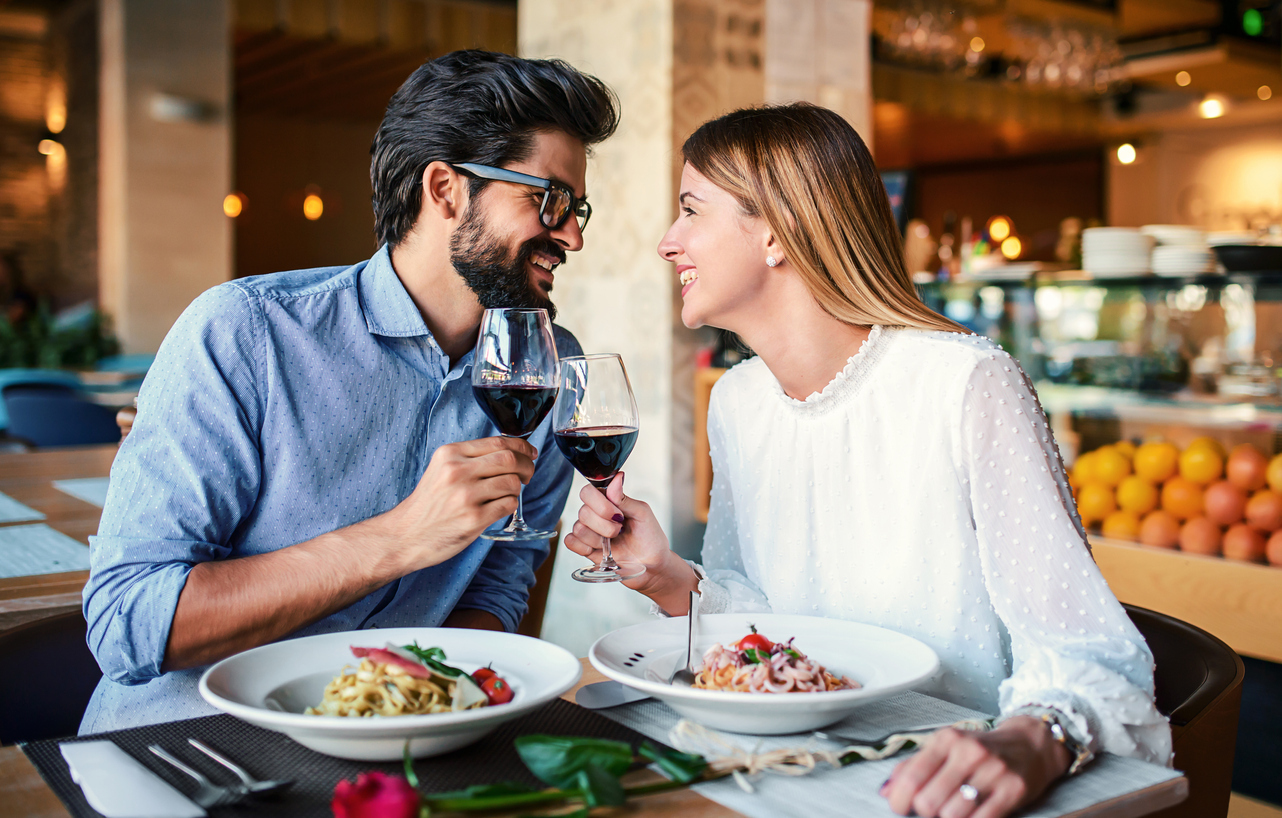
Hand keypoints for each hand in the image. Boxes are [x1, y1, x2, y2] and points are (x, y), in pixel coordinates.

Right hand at [383, 437, 535, 569]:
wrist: (406, 535)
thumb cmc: (428, 504)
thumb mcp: (441, 469)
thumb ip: (470, 459)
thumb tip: (510, 452)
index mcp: (450, 454)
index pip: (497, 442)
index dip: (521, 446)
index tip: (530, 452)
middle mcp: (457, 471)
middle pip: (509, 459)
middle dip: (527, 465)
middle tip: (528, 474)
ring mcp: (466, 496)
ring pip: (512, 483)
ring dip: (517, 488)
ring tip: (509, 493)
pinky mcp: (473, 519)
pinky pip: (508, 505)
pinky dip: (510, 504)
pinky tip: (500, 506)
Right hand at [562, 473, 697, 609]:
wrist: (652, 565)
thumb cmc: (650, 538)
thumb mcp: (643, 514)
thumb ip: (625, 498)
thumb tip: (616, 478)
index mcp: (608, 502)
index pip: (587, 492)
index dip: (600, 504)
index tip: (618, 514)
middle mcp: (596, 514)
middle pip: (583, 512)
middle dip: (605, 525)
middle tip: (620, 531)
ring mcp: (590, 532)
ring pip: (578, 528)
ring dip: (598, 538)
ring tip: (613, 542)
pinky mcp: (586, 549)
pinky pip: (570, 542)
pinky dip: (583, 547)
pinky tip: (600, 549)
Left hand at [881, 717, 1071, 817]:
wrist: (1030, 744)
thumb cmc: (981, 749)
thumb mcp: (945, 748)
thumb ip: (913, 766)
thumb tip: (886, 790)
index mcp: (945, 739)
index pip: (910, 778)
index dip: (899, 800)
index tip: (901, 806)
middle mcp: (968, 752)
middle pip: (928, 801)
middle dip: (926, 812)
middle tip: (934, 808)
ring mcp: (992, 770)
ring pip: (951, 814)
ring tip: (955, 809)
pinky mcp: (1013, 789)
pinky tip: (971, 814)